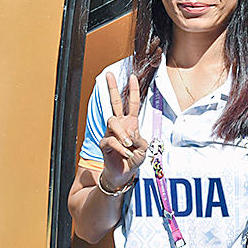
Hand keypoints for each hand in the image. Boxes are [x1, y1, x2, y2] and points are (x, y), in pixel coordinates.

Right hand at [98, 72, 148, 190]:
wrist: (124, 173)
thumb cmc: (134, 159)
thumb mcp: (143, 150)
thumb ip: (140, 140)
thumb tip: (131, 133)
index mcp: (131, 123)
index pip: (132, 104)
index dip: (133, 91)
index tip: (132, 77)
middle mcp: (120, 125)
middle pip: (115, 102)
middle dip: (112, 88)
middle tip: (109, 74)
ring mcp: (111, 133)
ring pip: (112, 121)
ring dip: (122, 133)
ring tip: (128, 145)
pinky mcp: (104, 143)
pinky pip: (111, 140)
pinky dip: (120, 148)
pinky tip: (125, 154)